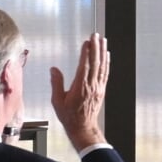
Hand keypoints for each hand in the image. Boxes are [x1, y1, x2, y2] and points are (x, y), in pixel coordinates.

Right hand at [51, 33, 108, 151]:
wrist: (83, 127)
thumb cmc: (69, 115)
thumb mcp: (57, 101)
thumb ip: (56, 83)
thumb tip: (54, 69)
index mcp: (80, 87)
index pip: (84, 66)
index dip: (86, 53)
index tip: (87, 42)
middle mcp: (91, 85)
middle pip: (95, 63)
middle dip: (96, 47)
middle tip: (96, 35)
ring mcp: (98, 87)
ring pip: (102, 66)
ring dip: (103, 52)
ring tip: (103, 40)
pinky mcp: (101, 89)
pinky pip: (105, 73)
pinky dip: (107, 62)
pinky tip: (107, 55)